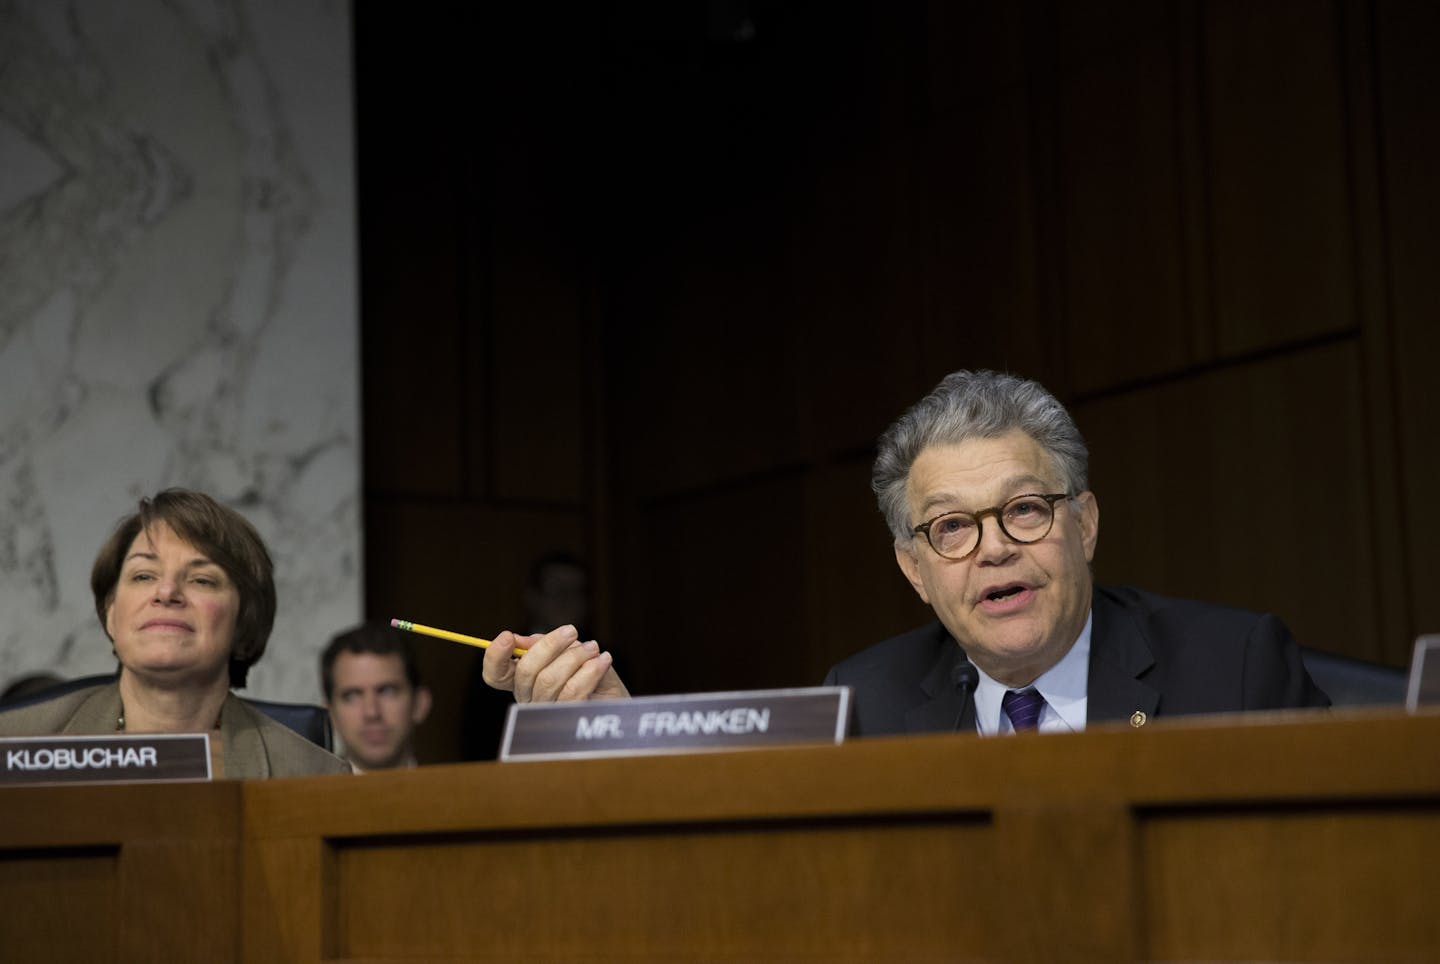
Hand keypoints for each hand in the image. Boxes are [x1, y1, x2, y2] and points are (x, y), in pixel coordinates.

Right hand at [481, 624, 629, 702]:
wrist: (617, 700)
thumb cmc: (590, 672)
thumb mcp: (568, 651)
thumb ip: (544, 645)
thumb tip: (521, 641)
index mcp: (523, 680)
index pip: (495, 674)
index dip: (494, 656)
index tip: (507, 636)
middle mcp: (529, 699)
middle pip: (525, 671)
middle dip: (549, 645)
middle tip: (572, 630)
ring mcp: (546, 713)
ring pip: (549, 680)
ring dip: (575, 657)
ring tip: (594, 647)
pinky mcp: (568, 720)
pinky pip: (572, 692)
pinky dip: (590, 671)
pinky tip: (604, 660)